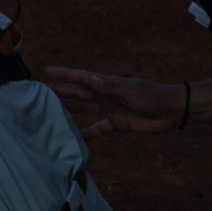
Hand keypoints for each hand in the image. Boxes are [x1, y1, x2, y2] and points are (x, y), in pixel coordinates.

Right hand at [44, 67, 185, 137]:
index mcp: (106, 84)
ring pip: (83, 110)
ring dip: (68, 111)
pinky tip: (74, 139)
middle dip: (59, 92)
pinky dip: (86, 134)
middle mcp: (104, 95)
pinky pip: (97, 129)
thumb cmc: (153, 96)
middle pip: (77, 94)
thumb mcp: (130, 90)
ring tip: (50, 114)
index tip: (46, 71)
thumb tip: (88, 79)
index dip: (64, 74)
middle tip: (39, 94)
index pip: (80, 77)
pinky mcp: (116, 123)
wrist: (171, 111)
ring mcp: (109, 109)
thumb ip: (109, 86)